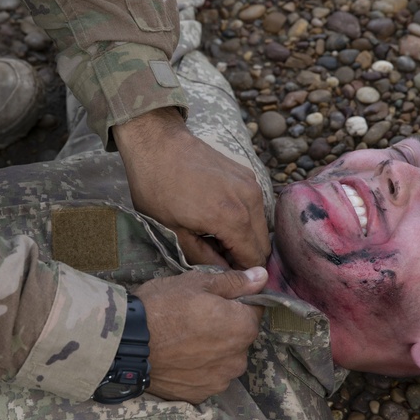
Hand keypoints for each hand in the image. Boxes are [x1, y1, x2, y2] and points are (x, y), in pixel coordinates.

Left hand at [113, 108, 270, 268]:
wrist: (157, 144)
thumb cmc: (157, 187)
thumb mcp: (172, 231)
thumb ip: (202, 257)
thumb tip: (223, 272)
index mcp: (231, 218)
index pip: (253, 259)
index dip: (241, 273)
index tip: (224, 275)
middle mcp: (249, 200)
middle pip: (263, 244)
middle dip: (245, 256)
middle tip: (218, 256)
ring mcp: (251, 184)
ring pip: (261, 226)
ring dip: (245, 237)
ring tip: (216, 236)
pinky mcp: (247, 174)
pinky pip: (255, 206)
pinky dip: (244, 217)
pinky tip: (220, 216)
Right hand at [135, 267, 266, 403]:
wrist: (126, 343)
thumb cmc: (162, 306)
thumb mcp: (197, 283)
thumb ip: (234, 283)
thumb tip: (262, 277)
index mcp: (243, 327)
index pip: (253, 310)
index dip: (235, 302)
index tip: (213, 300)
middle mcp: (239, 358)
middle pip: (239, 337)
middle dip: (224, 328)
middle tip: (193, 318)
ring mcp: (219, 380)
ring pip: (223, 359)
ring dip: (212, 351)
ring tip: (182, 340)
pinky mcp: (200, 394)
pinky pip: (206, 377)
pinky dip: (197, 369)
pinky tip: (177, 358)